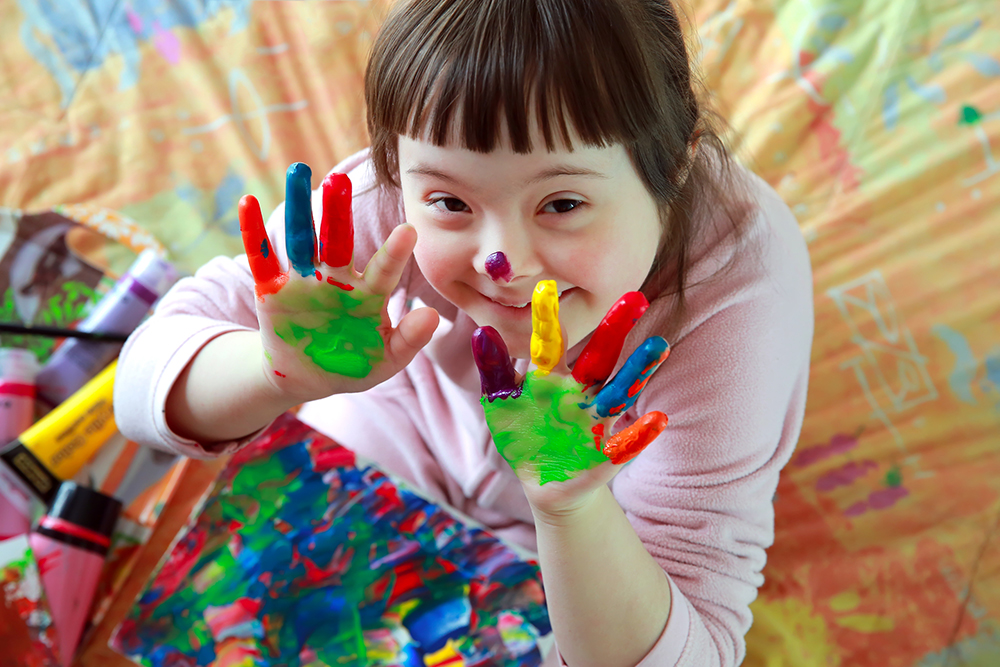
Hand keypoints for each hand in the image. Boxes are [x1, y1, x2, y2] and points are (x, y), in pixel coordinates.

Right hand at [239, 163, 438, 402]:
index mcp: (368, 294)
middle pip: (339, 240)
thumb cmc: (354, 364)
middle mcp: (337, 279)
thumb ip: (409, 340)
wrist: (308, 377)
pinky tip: (248, 203)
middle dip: (338, 212)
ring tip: (298, 172)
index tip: (409, 231)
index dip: (395, 252)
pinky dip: (253, 233)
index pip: (384, 270)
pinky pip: (262, 259)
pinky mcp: (273, 290)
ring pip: (301, 239)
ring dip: (298, 208)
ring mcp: (305, 282)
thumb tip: (434, 316)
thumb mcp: (385, 360)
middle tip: (339, 181)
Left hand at [472, 282, 669, 515]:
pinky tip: (658, 419)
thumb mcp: (502, 404)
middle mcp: (580, 391)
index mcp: (552, 377)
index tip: (546, 285)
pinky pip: (626, 442)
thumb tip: (482, 331)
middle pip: (600, 356)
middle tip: (635, 297)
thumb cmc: (523, 435)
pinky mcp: (607, 454)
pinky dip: (641, 433)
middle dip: (615, 329)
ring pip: (620, 391)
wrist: (544, 481)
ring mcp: (596, 420)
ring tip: (658, 345)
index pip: (552, 341)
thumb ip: (495, 370)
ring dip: (638, 370)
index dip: (548, 317)